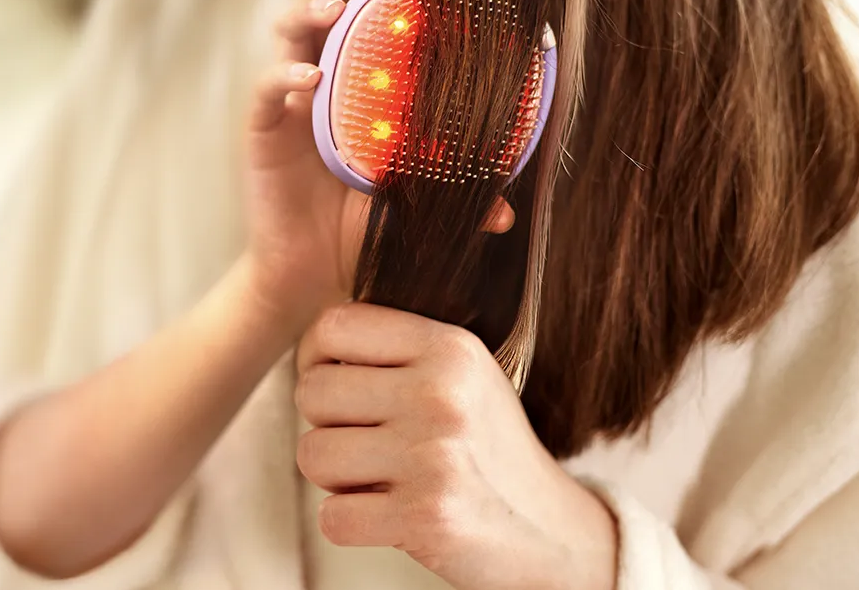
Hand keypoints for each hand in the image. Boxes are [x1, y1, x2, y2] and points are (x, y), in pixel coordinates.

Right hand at [244, 0, 515, 327]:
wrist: (313, 277)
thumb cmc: (361, 233)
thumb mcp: (415, 208)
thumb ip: (456, 199)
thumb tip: (507, 212)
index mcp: (357, 92)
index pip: (364, 23)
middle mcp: (320, 86)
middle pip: (321, 9)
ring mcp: (288, 105)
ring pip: (287, 33)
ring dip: (309, 10)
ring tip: (334, 10)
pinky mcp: (263, 129)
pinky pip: (267, 88)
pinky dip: (285, 75)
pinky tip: (311, 78)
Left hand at [295, 303, 617, 589]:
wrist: (550, 532)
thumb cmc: (484, 449)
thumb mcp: (460, 376)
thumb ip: (394, 351)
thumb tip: (309, 349)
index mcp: (449, 348)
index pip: (334, 326)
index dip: (315, 358)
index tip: (334, 382)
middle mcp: (443, 394)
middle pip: (312, 392)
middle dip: (326, 423)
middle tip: (366, 442)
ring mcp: (434, 456)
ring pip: (312, 454)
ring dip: (334, 477)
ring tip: (378, 477)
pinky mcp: (425, 517)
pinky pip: (332, 516)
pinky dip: (349, 523)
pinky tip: (387, 514)